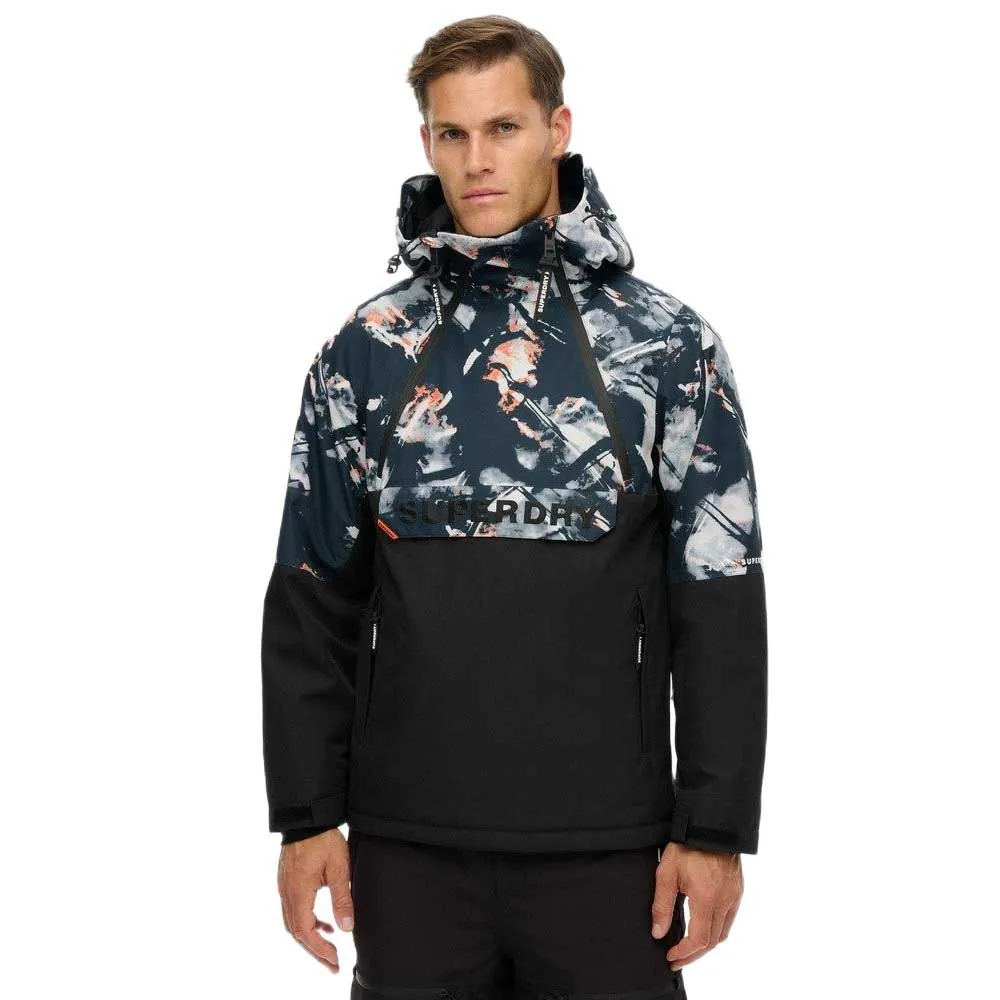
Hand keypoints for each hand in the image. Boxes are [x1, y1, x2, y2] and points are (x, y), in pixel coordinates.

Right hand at [277, 827, 354, 971]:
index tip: (334, 960)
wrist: (307, 817)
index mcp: (298, 892)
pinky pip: (293, 909)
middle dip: (314, 950)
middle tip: (332, 963)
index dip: (319, 949)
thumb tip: (347, 927)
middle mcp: (287, 893)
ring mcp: (285, 887)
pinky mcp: (287, 881)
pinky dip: (307, 921)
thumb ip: (342, 898)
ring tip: (329, 945)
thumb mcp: (339, 867)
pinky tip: (322, 922)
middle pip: (296, 932)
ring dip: (310, 937)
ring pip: (293, 922)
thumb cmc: (323, 839)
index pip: (305, 931)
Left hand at [651, 841, 742, 971]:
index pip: (699, 940)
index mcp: (706, 899)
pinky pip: (728, 920)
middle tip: (677, 959)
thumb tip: (658, 932)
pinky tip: (703, 928)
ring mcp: (733, 897)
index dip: (684, 953)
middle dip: (693, 955)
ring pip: (722, 933)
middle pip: (712, 942)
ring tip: (688, 948)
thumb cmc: (688, 845)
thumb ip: (662, 905)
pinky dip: (716, 931)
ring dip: (705, 945)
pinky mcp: (737, 891)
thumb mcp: (667, 873)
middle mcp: (724, 902)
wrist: (711, 825)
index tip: (670, 956)